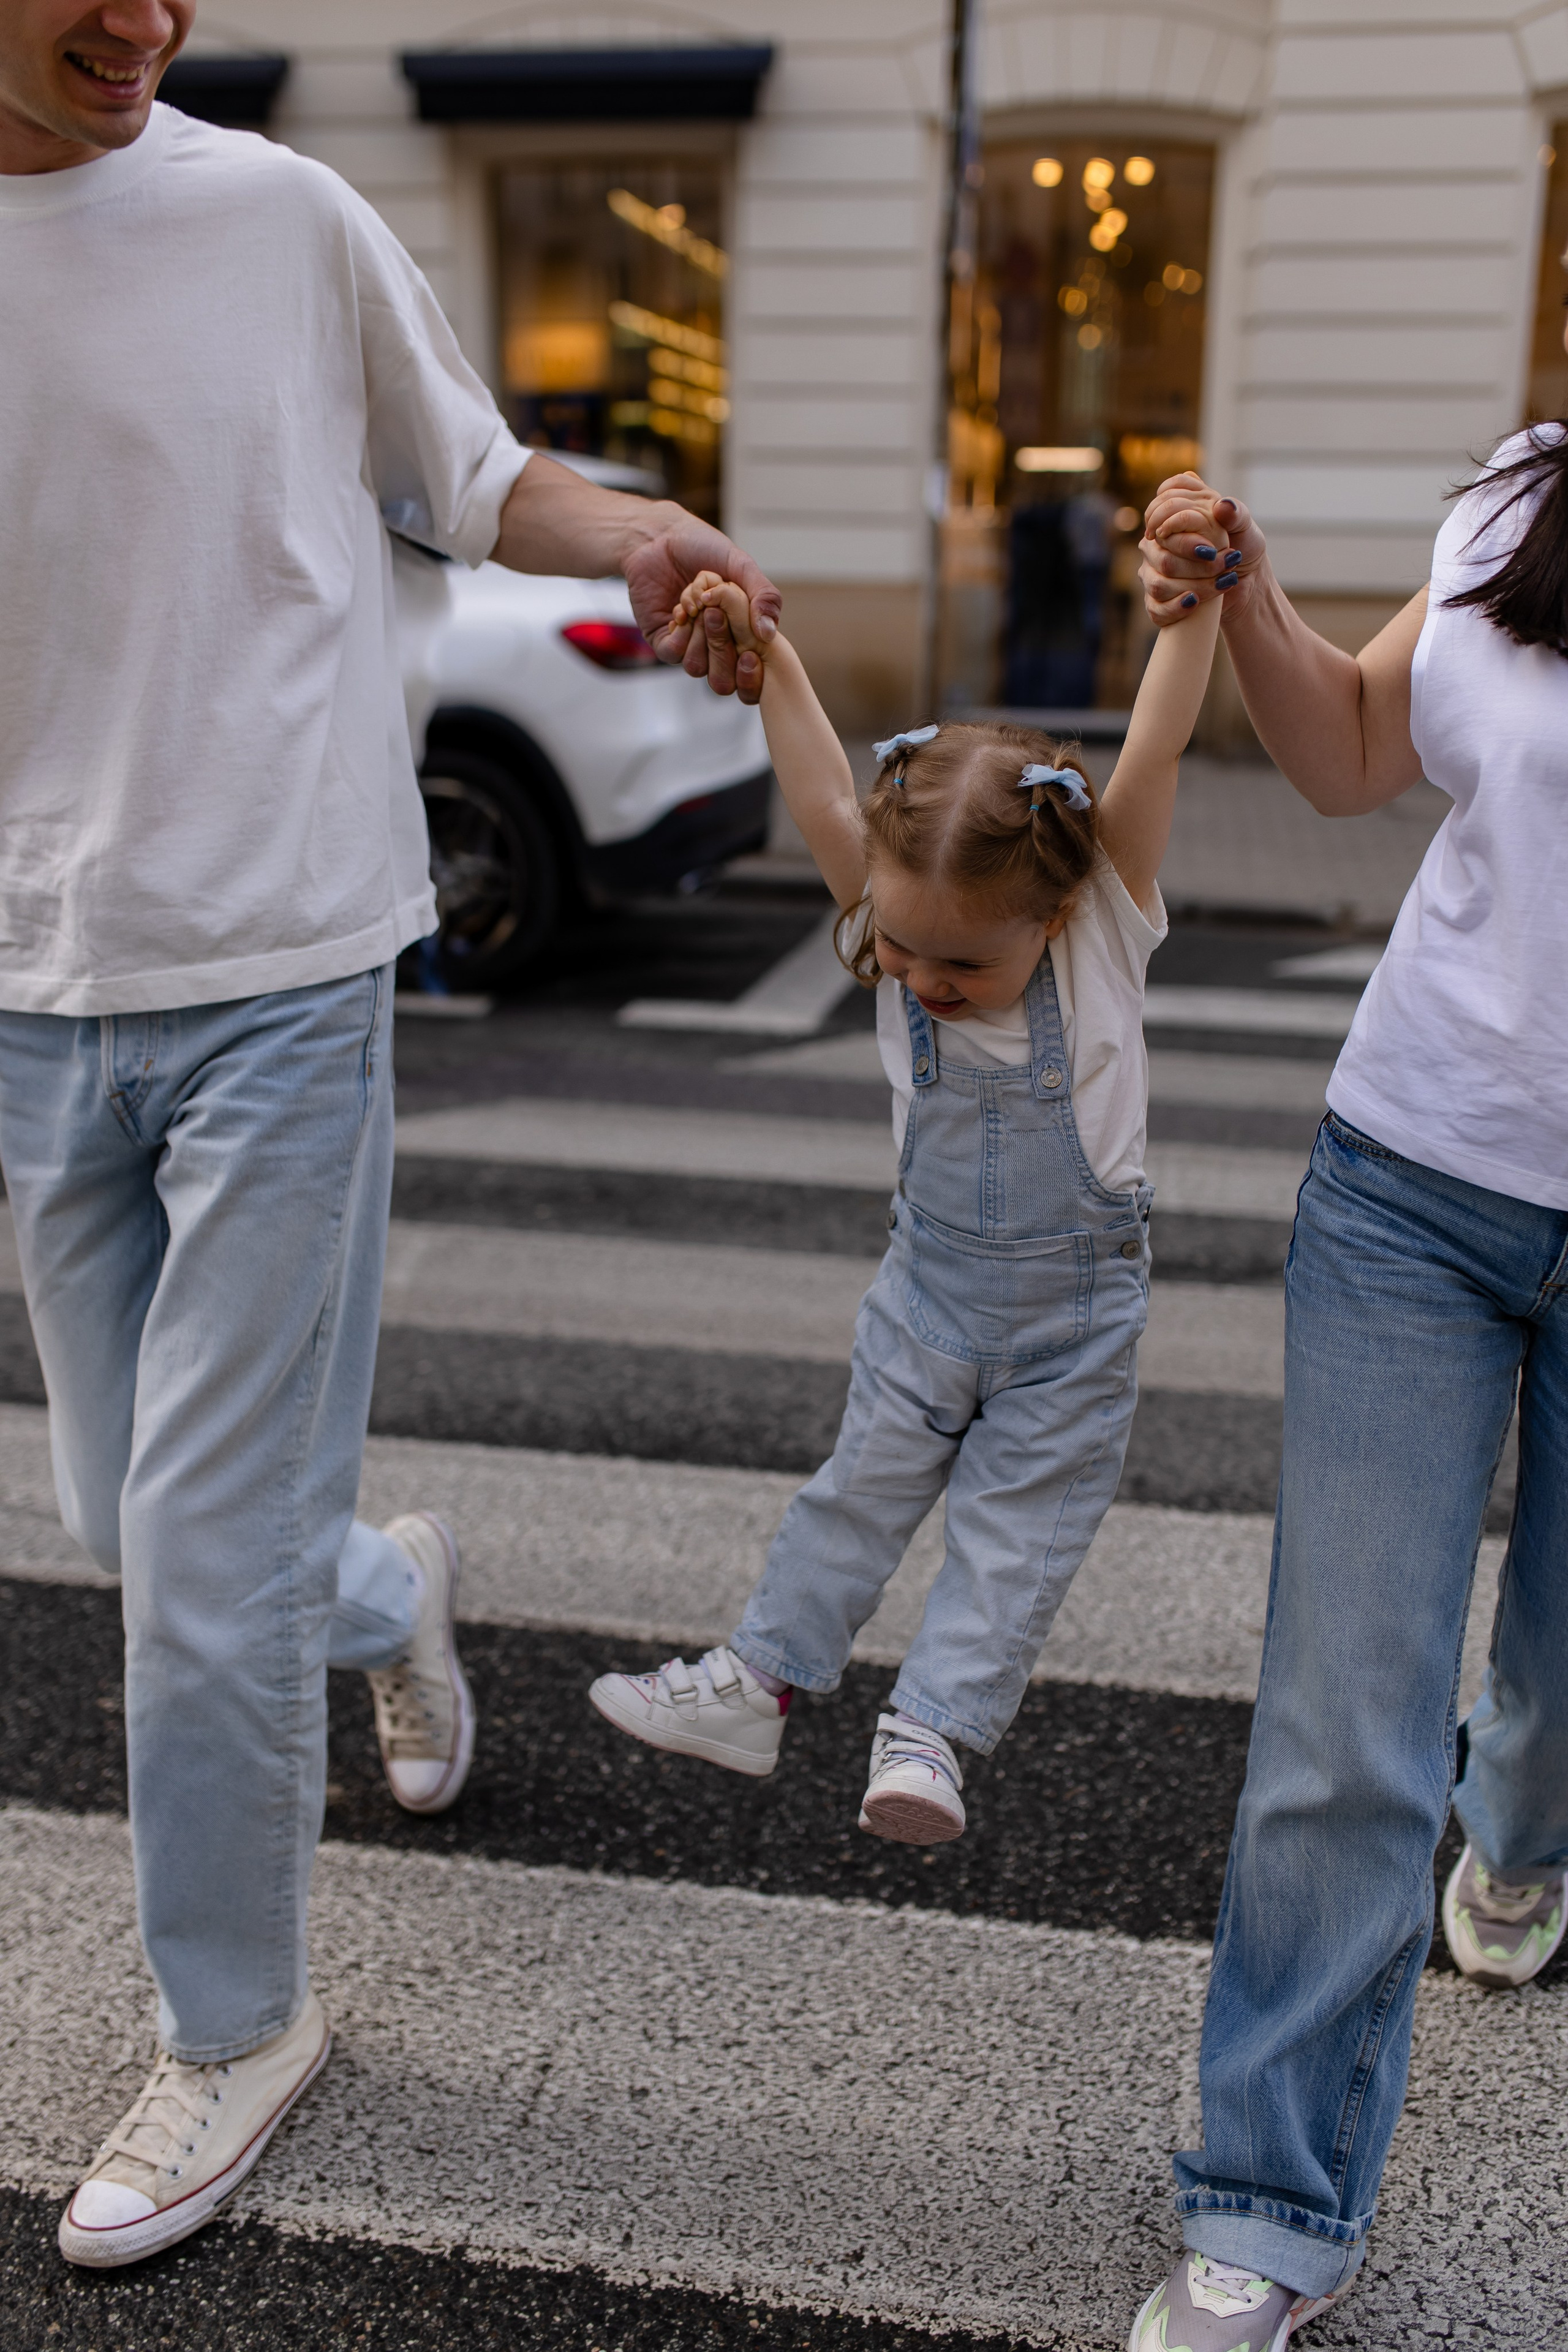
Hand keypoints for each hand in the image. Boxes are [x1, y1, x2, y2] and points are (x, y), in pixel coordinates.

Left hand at [623, 518, 780, 702]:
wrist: (660, 535)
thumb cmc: (703, 547)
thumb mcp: (741, 565)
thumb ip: (764, 595)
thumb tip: (768, 634)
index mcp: (742, 632)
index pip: (752, 672)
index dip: (752, 672)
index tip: (749, 653)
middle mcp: (716, 644)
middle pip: (724, 679)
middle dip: (722, 647)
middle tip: (715, 613)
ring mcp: (689, 644)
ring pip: (698, 668)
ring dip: (699, 636)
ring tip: (696, 605)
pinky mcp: (663, 639)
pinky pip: (673, 655)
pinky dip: (679, 635)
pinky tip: (680, 611)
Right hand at [1138, 472, 1267, 628]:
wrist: (1246, 581)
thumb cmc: (1243, 547)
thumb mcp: (1245, 528)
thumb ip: (1235, 514)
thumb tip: (1223, 506)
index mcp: (1172, 518)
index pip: (1160, 525)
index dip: (1184, 540)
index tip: (1211, 551)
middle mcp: (1156, 544)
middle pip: (1162, 558)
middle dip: (1196, 567)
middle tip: (1224, 565)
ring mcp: (1152, 572)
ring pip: (1158, 585)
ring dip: (1193, 587)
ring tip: (1221, 583)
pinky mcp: (1156, 600)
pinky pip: (1155, 608)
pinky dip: (1176, 608)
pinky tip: (1195, 602)